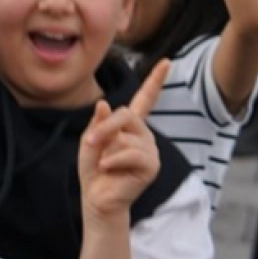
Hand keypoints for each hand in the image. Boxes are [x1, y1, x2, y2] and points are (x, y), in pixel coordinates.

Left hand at [80, 60, 166, 219]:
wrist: (97, 197)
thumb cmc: (93, 168)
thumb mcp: (90, 140)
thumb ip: (98, 123)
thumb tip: (105, 104)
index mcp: (130, 125)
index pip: (145, 99)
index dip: (155, 80)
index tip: (167, 61)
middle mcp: (144, 134)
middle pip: (125, 115)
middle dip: (105, 127)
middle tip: (90, 142)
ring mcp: (150, 149)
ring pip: (126, 136)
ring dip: (107, 147)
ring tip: (103, 162)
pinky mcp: (151, 165)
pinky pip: (131, 153)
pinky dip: (114, 159)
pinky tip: (108, 168)